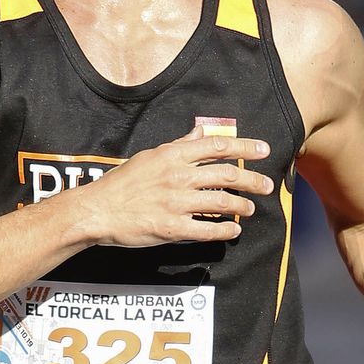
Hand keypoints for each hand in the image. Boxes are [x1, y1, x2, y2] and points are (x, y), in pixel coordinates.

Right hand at [71, 129, 272, 249]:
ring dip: (241, 206)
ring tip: (249, 209)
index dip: (245, 146)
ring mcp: (176, 203)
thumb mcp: (149, 156)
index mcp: (173, 155)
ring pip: (222, 202)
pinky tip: (233, 231)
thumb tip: (200, 132)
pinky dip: (225, 231)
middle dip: (252, 180)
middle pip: (227, 174)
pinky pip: (208, 230)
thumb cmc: (122, 183)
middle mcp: (178, 176)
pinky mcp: (172, 228)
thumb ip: (178, 145)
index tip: (263, 150)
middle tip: (266, 186)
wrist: (97, 210)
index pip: (217, 146)